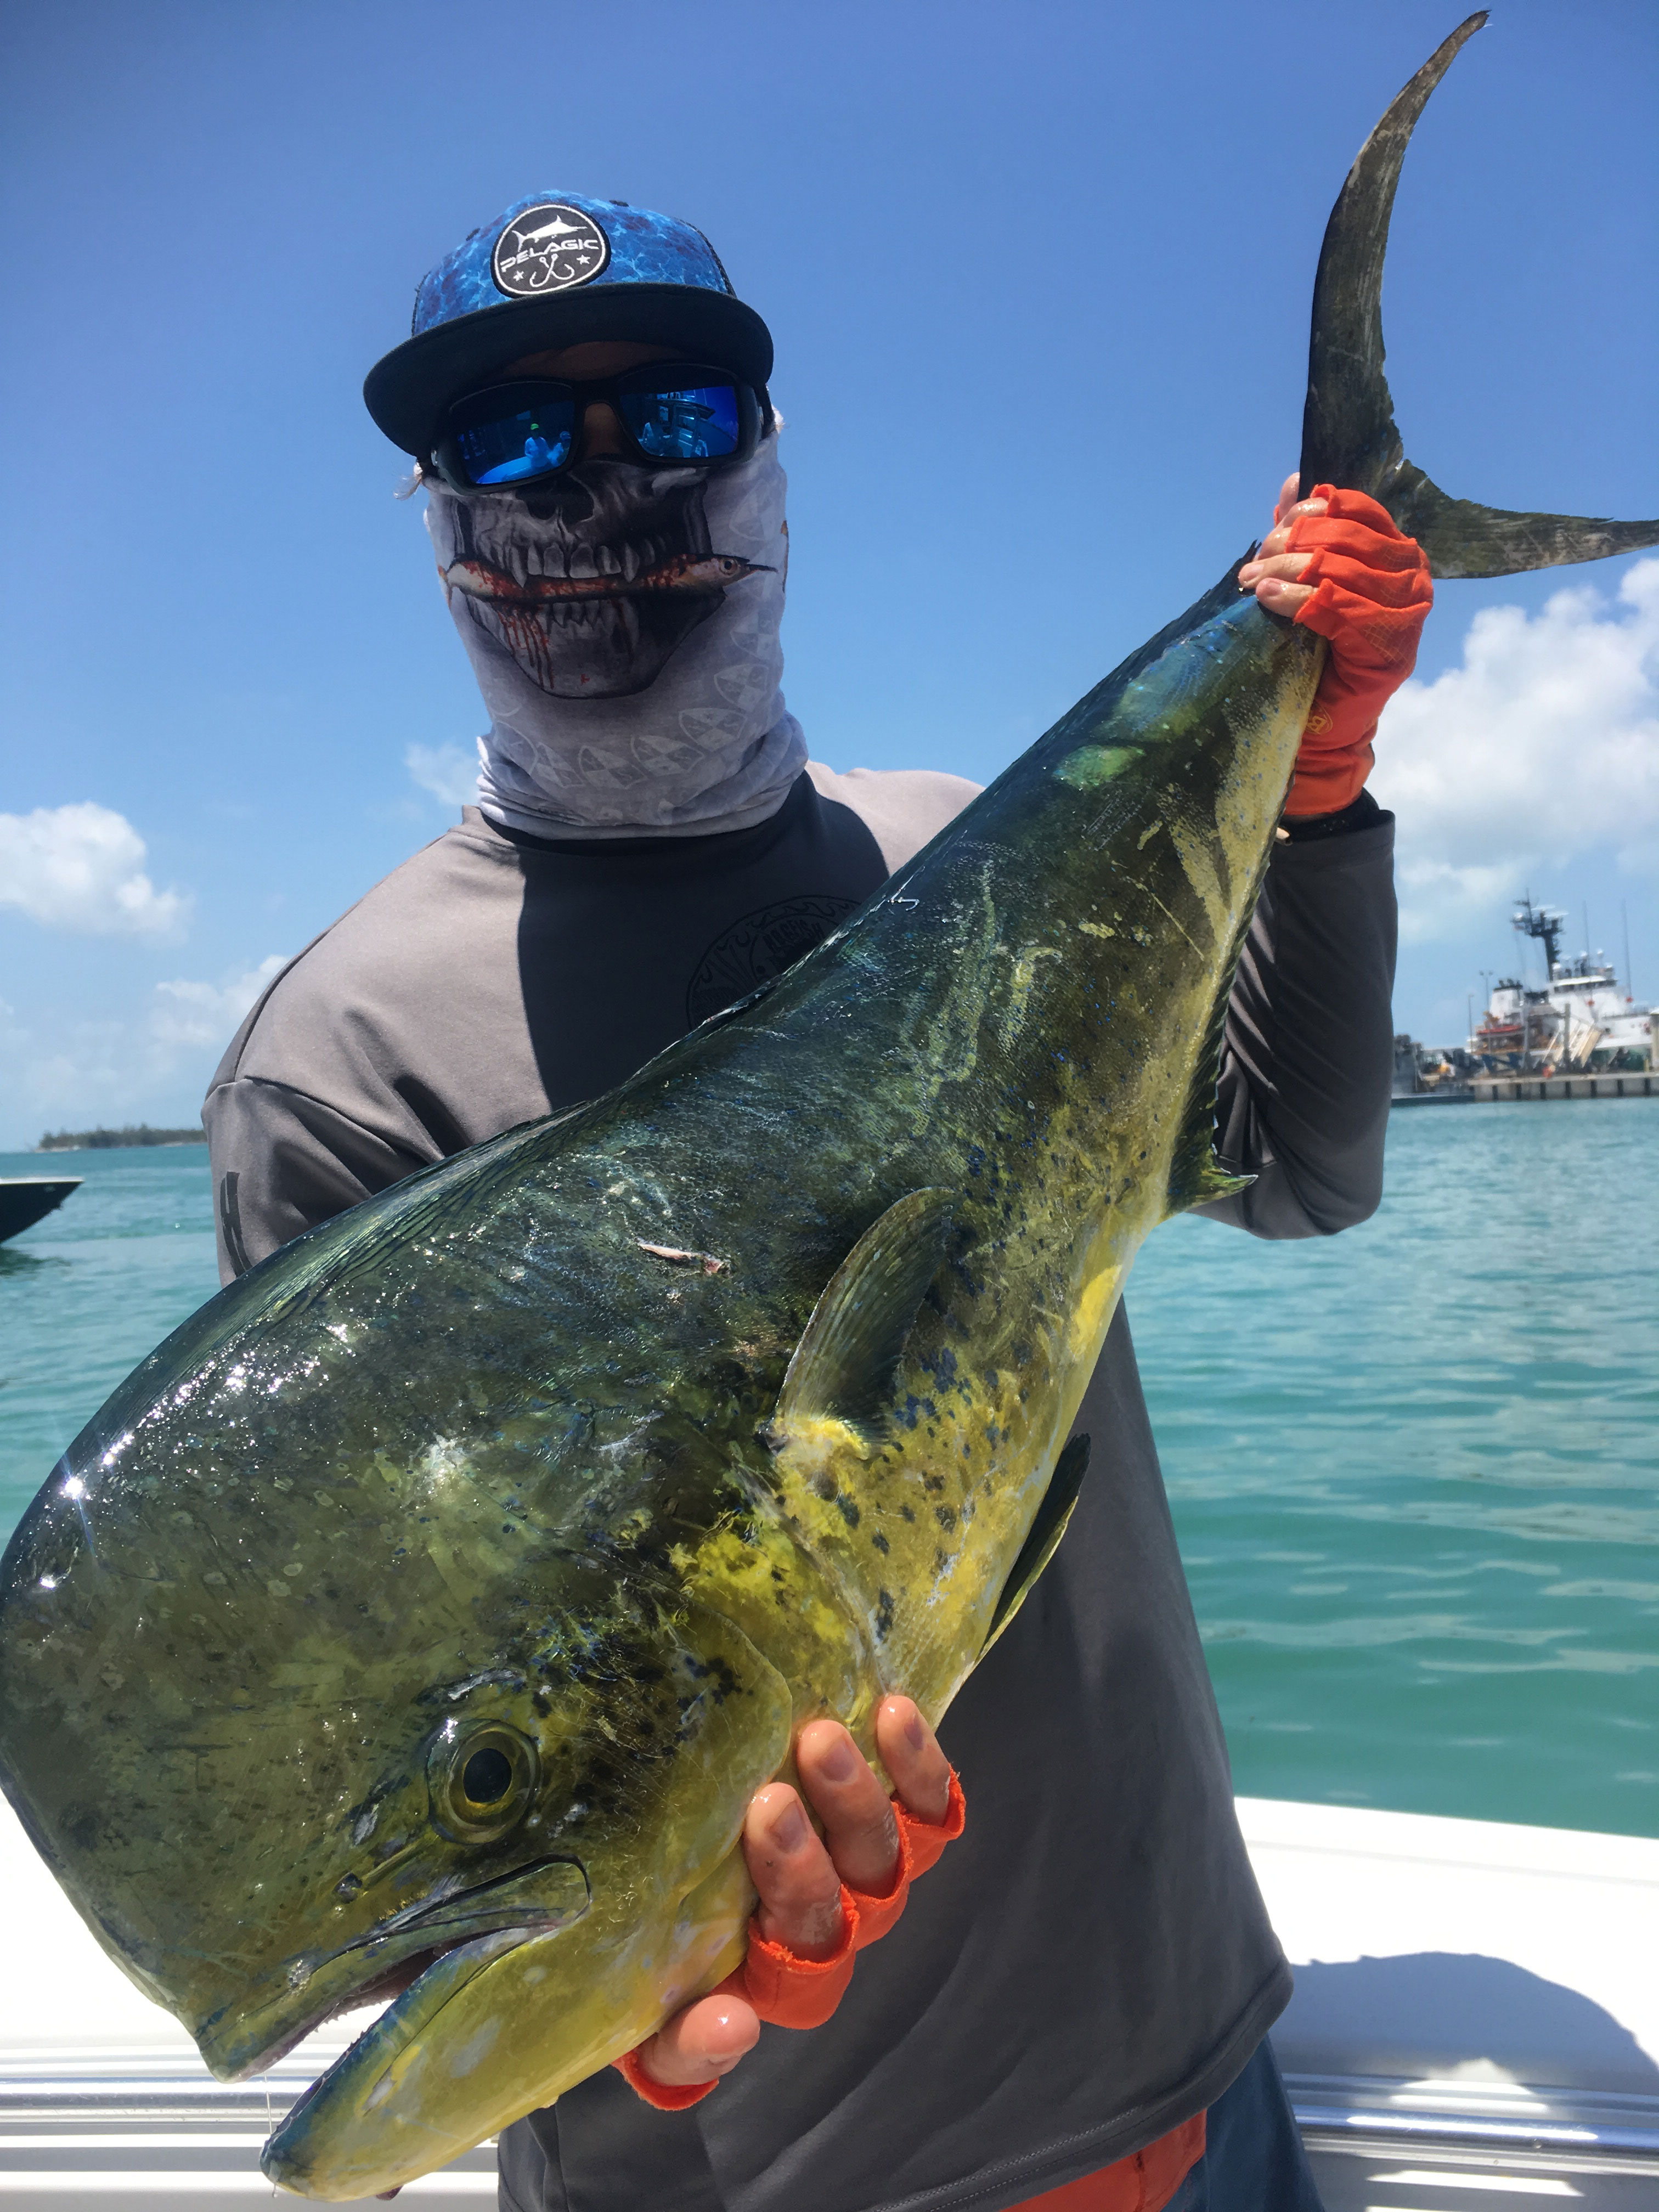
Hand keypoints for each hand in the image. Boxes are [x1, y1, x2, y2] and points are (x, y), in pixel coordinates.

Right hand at [633, 1696, 951, 2089]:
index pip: (805, 1968)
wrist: (676, 1904)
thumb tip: (731, 2028)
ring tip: (822, 1739)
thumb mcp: (650, 2019)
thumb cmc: (660, 1957)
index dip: (789, 1906)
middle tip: (769, 1800)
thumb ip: (680, 2045)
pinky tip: (892, 1712)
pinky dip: (918, 1764)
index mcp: (784, 1979)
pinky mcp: (893, 1813)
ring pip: (896, 1844)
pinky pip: (925, 1801)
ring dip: (864, 1796)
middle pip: (853, 1898)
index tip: (753, 1844)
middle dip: (812, 1855)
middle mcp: (839, 1925)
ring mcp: (870, 1867)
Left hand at [1239, 471, 1432, 815]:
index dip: (1309, 513)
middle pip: (1343, 537)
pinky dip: (1298, 601)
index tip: (1270, 534)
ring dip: (1286, 573)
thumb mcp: (1306, 583)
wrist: (1324, 722)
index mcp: (1395, 550)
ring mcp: (1406, 610)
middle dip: (1289, 545)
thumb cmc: (1317, 651)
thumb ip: (1302, 534)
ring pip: (1338, 569)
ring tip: (1252, 584)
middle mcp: (1411, 574)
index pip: (1354, 510)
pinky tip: (1269, 602)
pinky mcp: (1390, 644)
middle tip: (1252, 567)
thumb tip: (1292, 480)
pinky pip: (1338, 607)